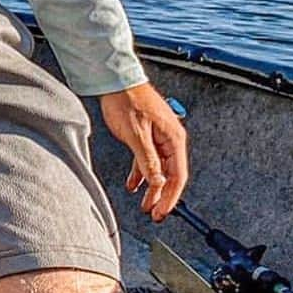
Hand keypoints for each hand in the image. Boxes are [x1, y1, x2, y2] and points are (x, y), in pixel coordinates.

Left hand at [99, 82, 188, 220]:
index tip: (162, 211)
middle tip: (154, 213)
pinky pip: (147, 158)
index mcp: (174, 138)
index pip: (178, 175)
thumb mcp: (136, 135)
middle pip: (170, 174)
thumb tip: (158, 183)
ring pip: (158, 168)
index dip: (170, 196)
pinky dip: (141, 172)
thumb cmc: (126, 100)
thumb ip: (147, 161)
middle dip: (162, 195)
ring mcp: (159, 135)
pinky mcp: (147, 133)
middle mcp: (170, 137)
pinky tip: (134, 183)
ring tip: (145, 203)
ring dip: (151, 186)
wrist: (114, 80)